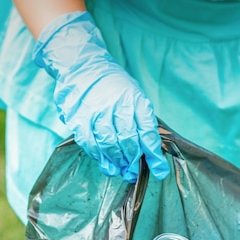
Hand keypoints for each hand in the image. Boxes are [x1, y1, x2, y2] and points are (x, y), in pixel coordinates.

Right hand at [33, 11, 169, 182]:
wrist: (83, 65)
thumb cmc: (113, 86)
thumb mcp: (134, 96)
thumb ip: (141, 121)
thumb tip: (149, 151)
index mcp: (135, 100)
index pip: (148, 132)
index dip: (154, 155)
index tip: (159, 172)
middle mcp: (118, 105)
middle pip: (129, 141)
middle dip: (133, 162)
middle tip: (133, 173)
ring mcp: (98, 111)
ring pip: (110, 144)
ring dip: (117, 162)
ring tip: (120, 170)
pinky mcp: (80, 118)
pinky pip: (91, 143)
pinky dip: (99, 156)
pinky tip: (104, 162)